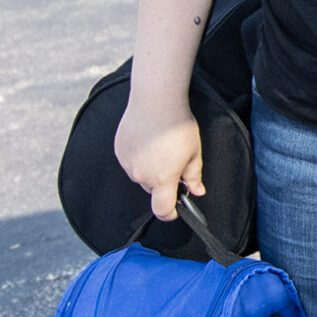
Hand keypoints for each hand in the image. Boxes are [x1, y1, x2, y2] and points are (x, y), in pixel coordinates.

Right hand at [114, 95, 203, 221]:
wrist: (156, 103)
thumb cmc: (177, 127)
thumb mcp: (194, 153)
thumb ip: (194, 176)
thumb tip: (197, 191)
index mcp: (162, 179)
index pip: (162, 210)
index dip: (169, 214)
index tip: (175, 211)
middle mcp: (141, 175)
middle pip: (152, 190)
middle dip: (164, 183)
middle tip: (175, 164)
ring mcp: (127, 164)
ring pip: (141, 176)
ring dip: (151, 170)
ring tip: (162, 148)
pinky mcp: (119, 151)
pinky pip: (131, 162)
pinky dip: (140, 158)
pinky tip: (149, 143)